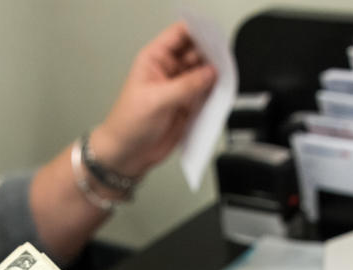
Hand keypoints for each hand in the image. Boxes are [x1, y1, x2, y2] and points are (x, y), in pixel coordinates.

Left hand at [90, 21, 216, 177]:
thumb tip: (210, 73)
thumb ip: (187, 86)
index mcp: (155, 59)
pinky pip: (206, 95)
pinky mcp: (187, 106)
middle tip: (223, 62)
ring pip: (204, 74)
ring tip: (224, 79)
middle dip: (211, 55)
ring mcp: (179, 88)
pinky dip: (214, 94)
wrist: (128, 154)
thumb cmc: (128, 124)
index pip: (180, 35)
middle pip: (196, 53)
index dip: (197, 32)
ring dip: (214, 76)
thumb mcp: (157, 100)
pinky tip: (219, 95)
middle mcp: (168, 71)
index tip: (213, 39)